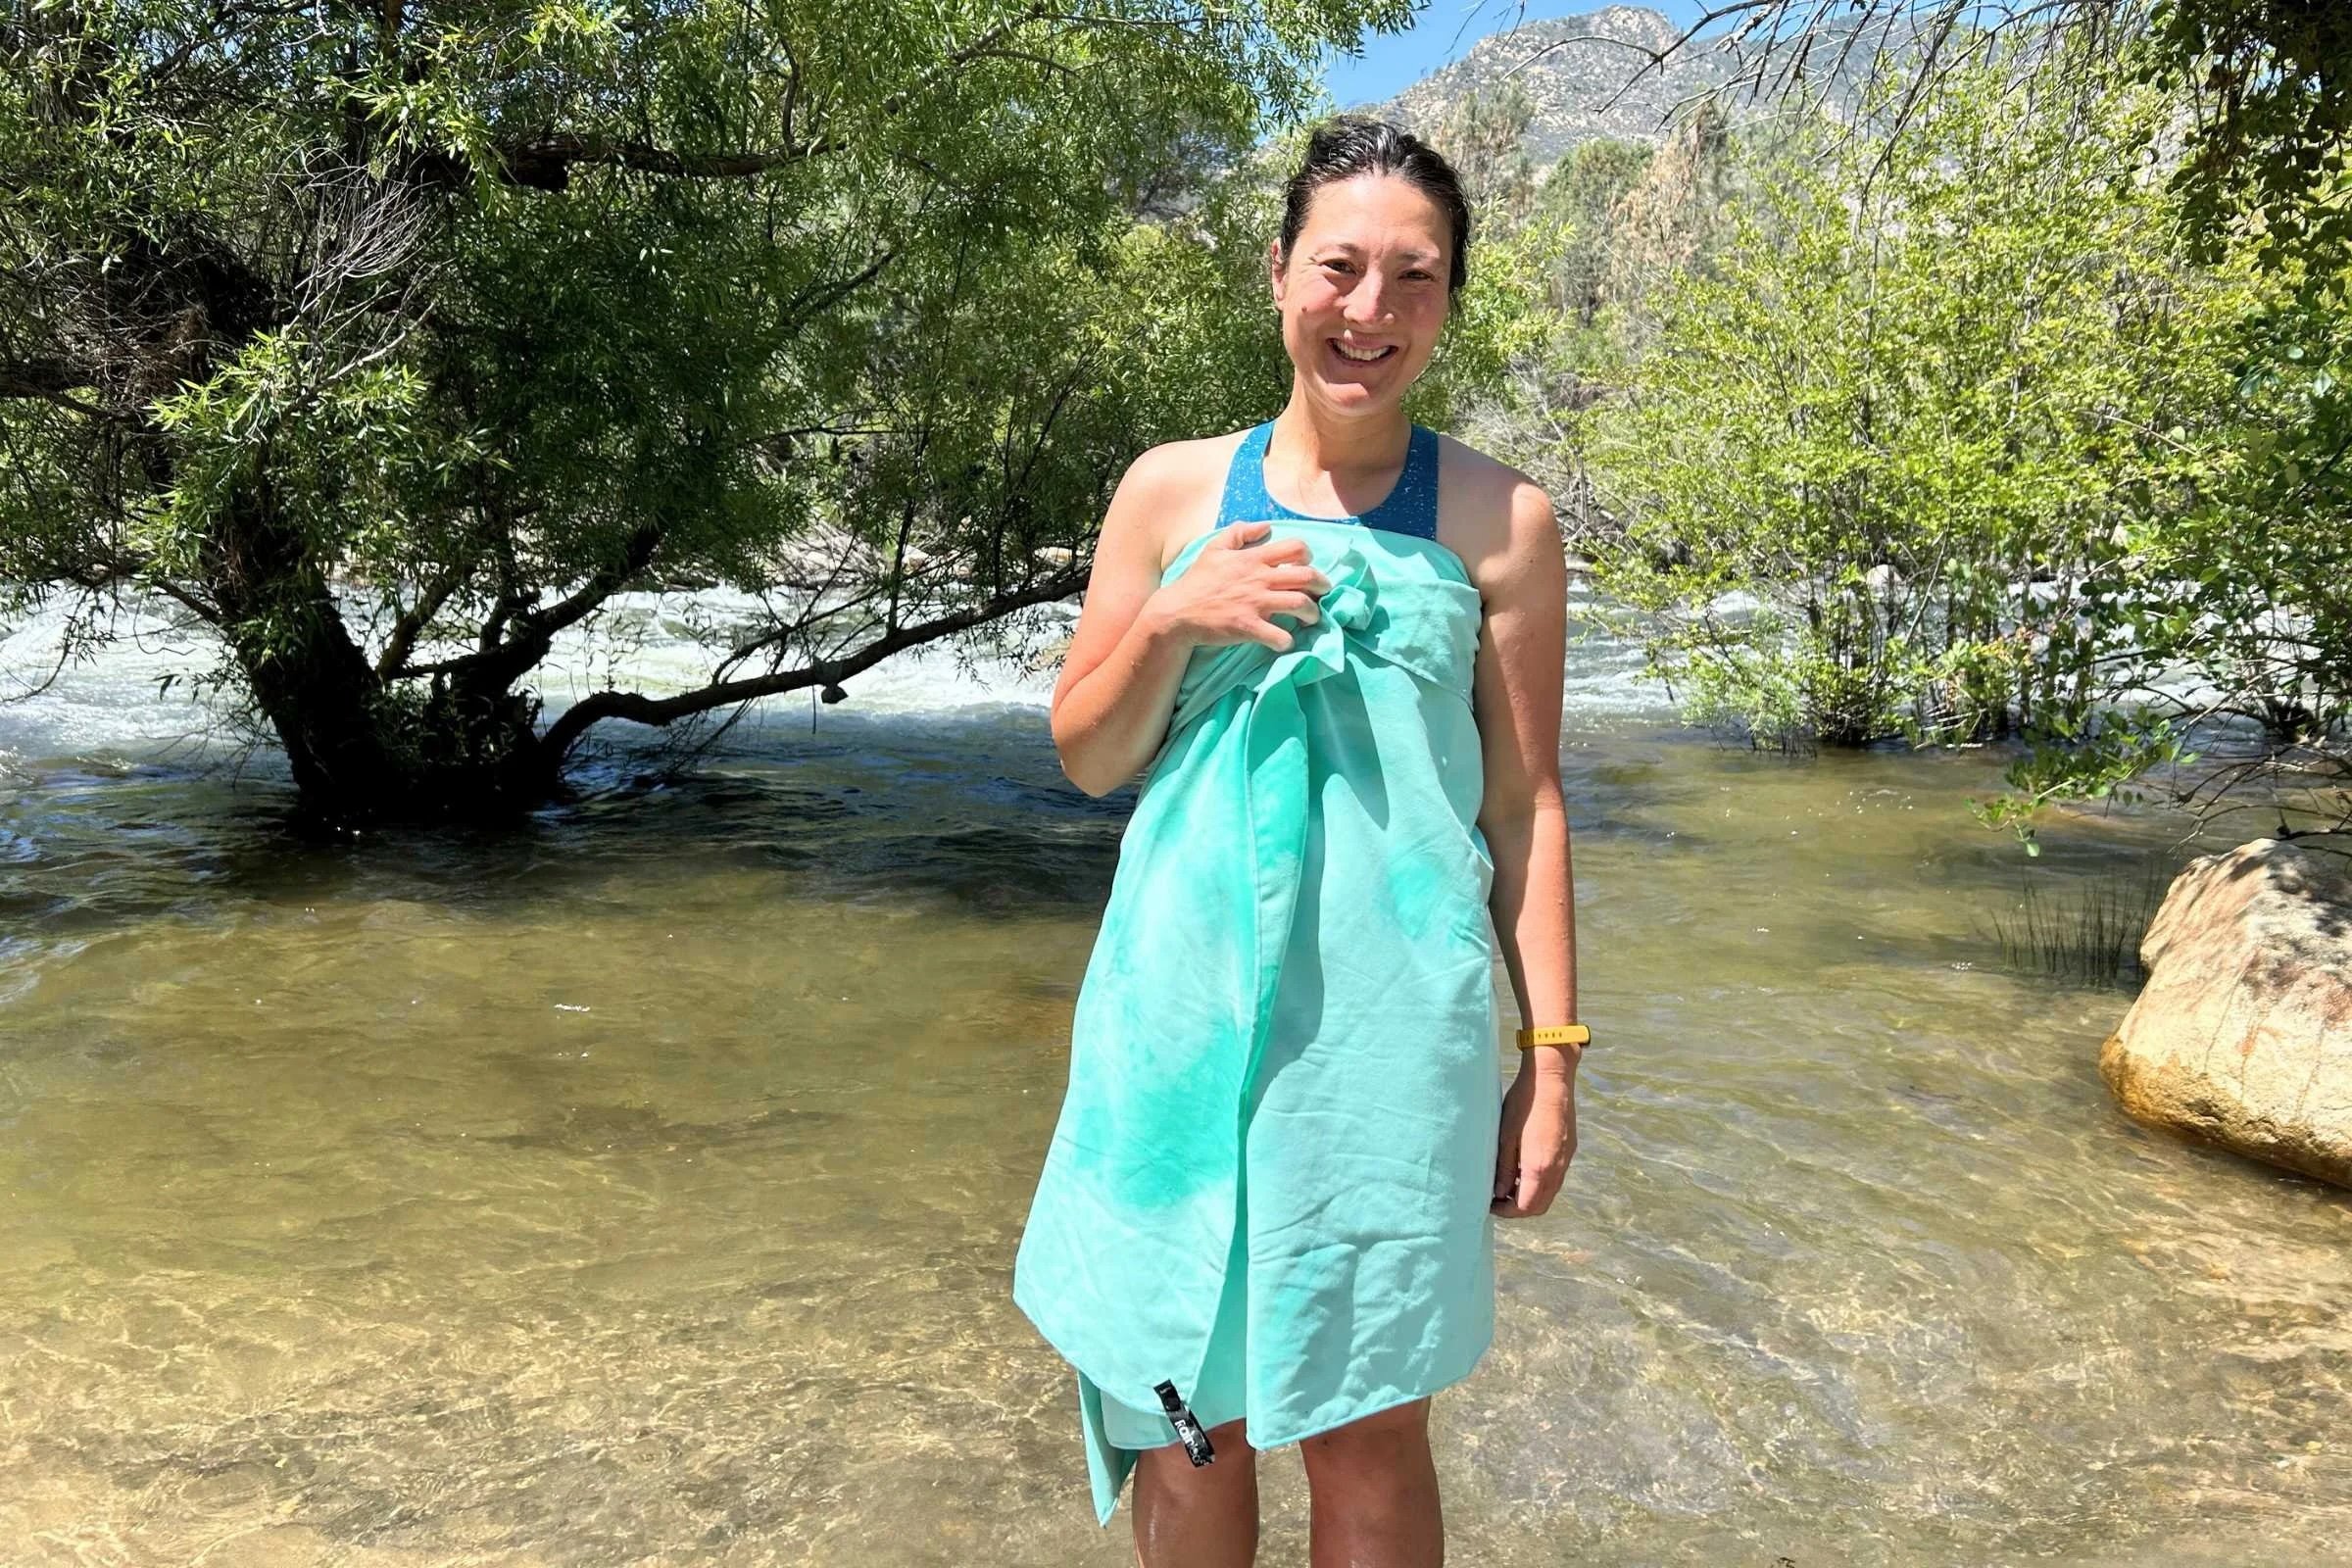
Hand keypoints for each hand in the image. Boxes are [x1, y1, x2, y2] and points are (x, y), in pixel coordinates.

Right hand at [1149, 520, 1331, 651]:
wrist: (1177, 612)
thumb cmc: (1197, 581)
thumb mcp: (1214, 548)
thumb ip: (1240, 532)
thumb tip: (1265, 526)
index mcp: (1253, 559)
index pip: (1296, 548)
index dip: (1308, 557)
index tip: (1305, 568)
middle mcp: (1259, 579)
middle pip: (1307, 576)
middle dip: (1322, 585)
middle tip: (1322, 594)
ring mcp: (1255, 603)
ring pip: (1300, 604)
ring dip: (1312, 613)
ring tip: (1310, 619)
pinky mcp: (1248, 626)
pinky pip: (1279, 636)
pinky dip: (1287, 641)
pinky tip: (1284, 641)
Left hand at [1491, 1064, 1575, 1217]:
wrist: (1551, 1079)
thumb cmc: (1524, 1104)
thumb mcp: (1505, 1137)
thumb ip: (1505, 1169)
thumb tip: (1499, 1193)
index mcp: (1539, 1167)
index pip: (1525, 1207)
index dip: (1506, 1211)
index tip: (1490, 1203)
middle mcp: (1557, 1168)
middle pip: (1540, 1206)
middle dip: (1518, 1208)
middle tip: (1498, 1198)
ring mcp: (1566, 1159)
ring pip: (1550, 1193)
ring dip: (1530, 1196)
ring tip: (1508, 1183)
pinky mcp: (1569, 1149)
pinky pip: (1556, 1178)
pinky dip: (1540, 1183)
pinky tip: (1524, 1168)